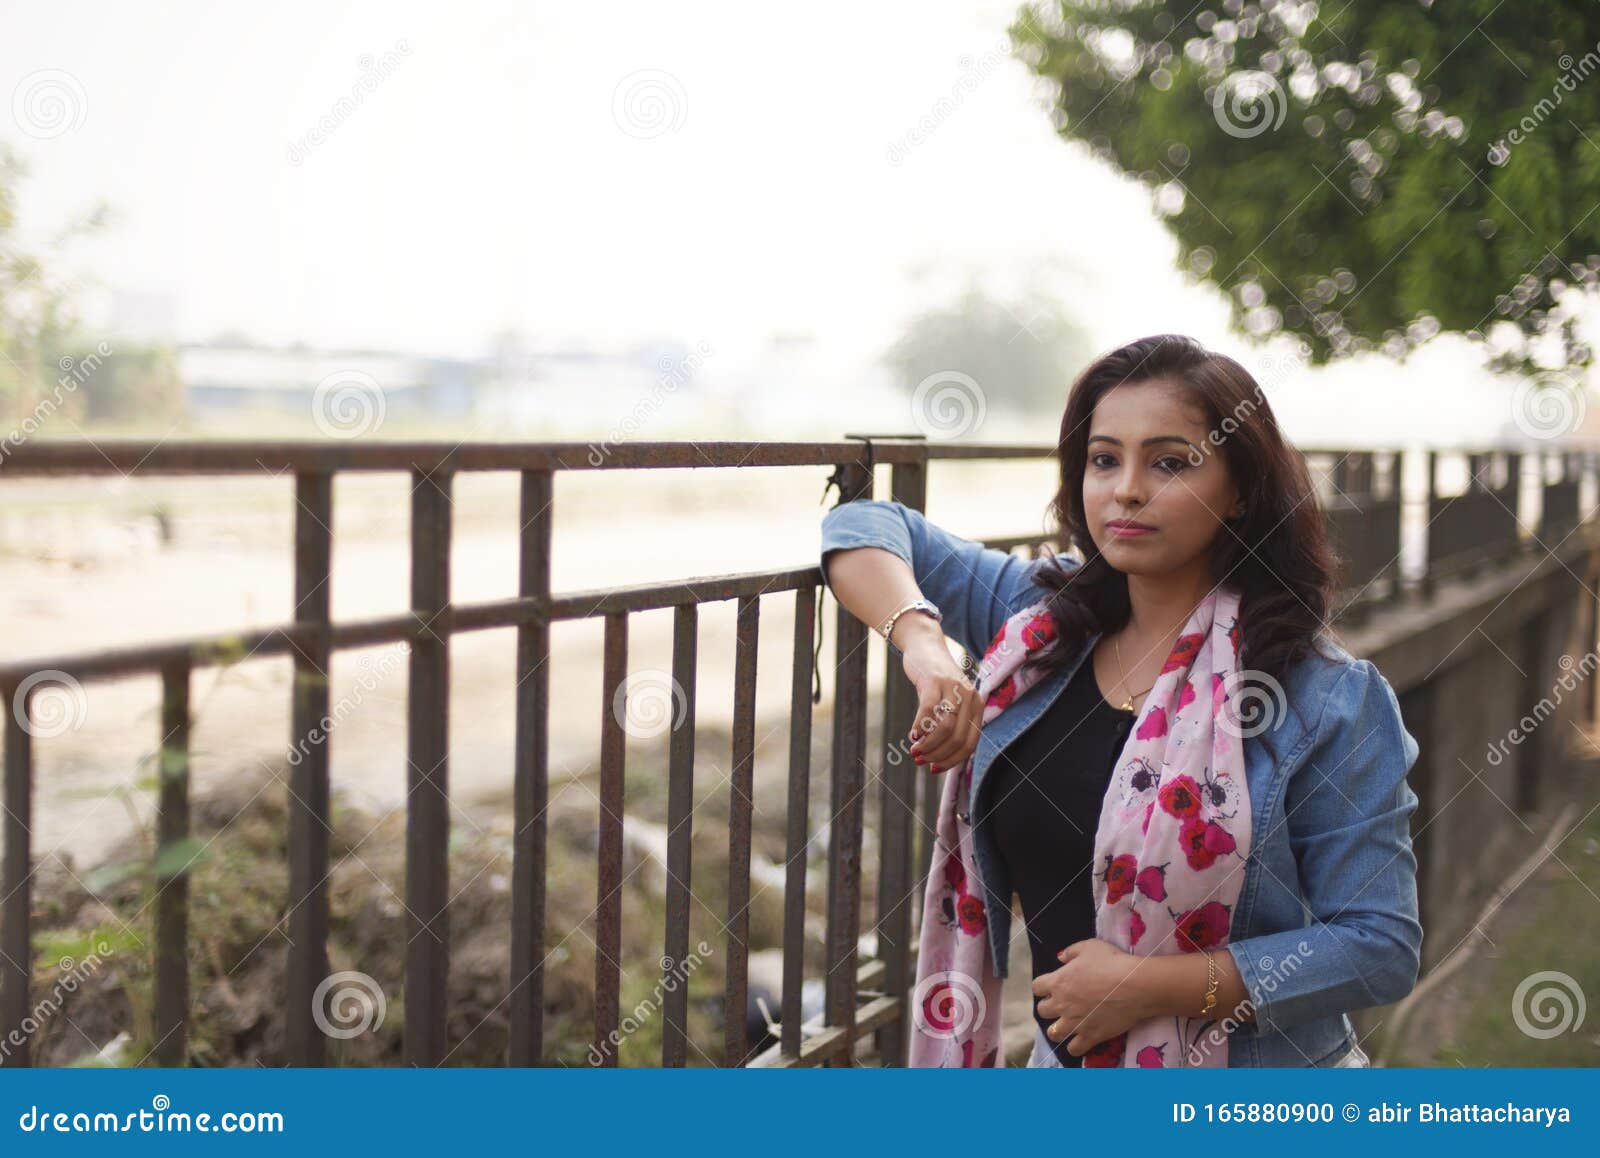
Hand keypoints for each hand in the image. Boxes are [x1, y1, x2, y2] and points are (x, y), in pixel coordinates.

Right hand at [900, 635, 982, 772]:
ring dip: (929, 745)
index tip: (933, 769)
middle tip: (920, 760)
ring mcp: (953, 687)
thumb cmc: (934, 680)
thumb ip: (949, 725)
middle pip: (958, 738)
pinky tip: (912, 736)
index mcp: (977, 705)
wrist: (925, 646)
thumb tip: (937, 759)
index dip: (952, 761)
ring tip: (914, 751)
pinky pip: (929, 710)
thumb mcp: (947, 702)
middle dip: (938, 755)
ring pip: (946, 727)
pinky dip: (920, 727)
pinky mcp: (935, 680)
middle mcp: (970, 697)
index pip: (970, 743)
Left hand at [1031, 938, 1150, 1056]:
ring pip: (1053, 1033)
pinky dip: (1075, 1046)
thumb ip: (1071, 952)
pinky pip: (1074, 1049)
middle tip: (1062, 1004)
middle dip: (1050, 1007)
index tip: (1053, 985)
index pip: (1037, 987)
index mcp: (1058, 982)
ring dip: (1057, 1029)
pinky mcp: (1090, 1036)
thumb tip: (1060, 958)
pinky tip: (1081, 1040)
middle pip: (1043, 1010)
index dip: (1044, 986)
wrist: (1134, 986)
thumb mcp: (1089, 947)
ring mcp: (1075, 1023)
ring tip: (1067, 1025)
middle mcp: (1062, 1004)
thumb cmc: (1111, 962)